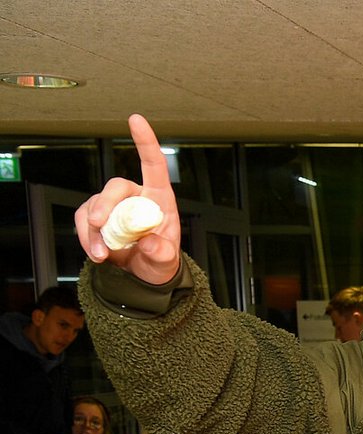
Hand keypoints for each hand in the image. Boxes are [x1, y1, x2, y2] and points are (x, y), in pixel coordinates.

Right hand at [74, 115, 182, 284]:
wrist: (144, 274)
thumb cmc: (160, 260)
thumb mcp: (166, 261)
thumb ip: (162, 253)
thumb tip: (149, 243)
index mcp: (159, 198)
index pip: (154, 164)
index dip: (145, 141)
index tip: (135, 119)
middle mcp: (135, 196)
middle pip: (116, 187)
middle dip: (105, 204)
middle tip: (99, 224)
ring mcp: (113, 206)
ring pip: (94, 206)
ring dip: (93, 231)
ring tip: (103, 255)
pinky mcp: (96, 217)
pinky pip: (84, 221)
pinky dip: (86, 238)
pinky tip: (97, 254)